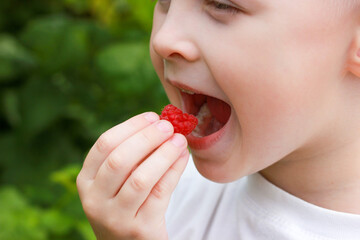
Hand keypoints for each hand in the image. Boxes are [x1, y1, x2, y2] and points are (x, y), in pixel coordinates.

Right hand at [77, 112, 188, 239]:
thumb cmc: (127, 203)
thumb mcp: (117, 182)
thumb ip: (132, 155)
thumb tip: (161, 123)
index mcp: (86, 180)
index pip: (104, 145)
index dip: (130, 127)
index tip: (153, 116)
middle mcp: (95, 199)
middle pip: (120, 159)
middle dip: (147, 138)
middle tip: (168, 126)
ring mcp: (115, 217)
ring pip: (140, 178)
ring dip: (163, 154)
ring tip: (179, 140)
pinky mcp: (139, 229)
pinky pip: (160, 194)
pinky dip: (174, 171)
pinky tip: (183, 158)